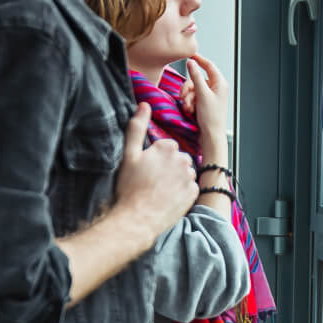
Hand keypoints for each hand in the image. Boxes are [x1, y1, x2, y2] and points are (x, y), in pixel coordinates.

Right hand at [113, 103, 197, 241]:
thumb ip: (137, 127)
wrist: (138, 217)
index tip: (148, 168)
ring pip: (186, 172)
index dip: (157, 157)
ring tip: (161, 189)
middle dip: (170, 166)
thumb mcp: (129, 154)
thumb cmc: (130, 187)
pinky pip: (191, 187)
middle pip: (179, 158)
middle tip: (153, 180)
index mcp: (167, 148)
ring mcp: (189, 177)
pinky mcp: (193, 193)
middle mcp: (182, 160)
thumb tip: (144, 105)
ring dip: (177, 178)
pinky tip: (169, 197)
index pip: (168, 146)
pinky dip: (182, 191)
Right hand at [185, 54, 230, 167]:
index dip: (198, 59)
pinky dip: (190, 103)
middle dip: (188, 89)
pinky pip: (193, 97)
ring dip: (188, 98)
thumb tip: (191, 62)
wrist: (211, 137)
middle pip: (197, 79)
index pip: (208, 66)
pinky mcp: (205, 103)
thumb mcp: (202, 95)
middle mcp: (216, 88)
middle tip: (184, 98)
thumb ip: (196, 77)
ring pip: (193, 89)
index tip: (189, 54)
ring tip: (189, 108)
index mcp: (220, 84)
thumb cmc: (211, 118)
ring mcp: (210, 96)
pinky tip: (190, 111)